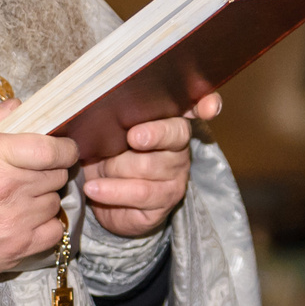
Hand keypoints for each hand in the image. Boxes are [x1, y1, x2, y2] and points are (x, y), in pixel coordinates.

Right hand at [0, 101, 75, 282]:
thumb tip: (19, 107)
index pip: (51, 149)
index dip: (64, 148)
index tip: (62, 149)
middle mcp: (8, 188)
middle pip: (56, 176)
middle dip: (49, 171)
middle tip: (31, 173)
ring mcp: (14, 221)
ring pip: (54, 203)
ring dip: (43, 198)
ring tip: (21, 198)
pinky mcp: (14, 250)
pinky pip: (53, 233)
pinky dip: (45, 226)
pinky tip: (26, 221)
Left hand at [84, 93, 219, 239]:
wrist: (100, 196)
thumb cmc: (107, 153)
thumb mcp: (108, 132)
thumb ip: (114, 117)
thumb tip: (102, 107)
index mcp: (167, 121)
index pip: (195, 108)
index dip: (205, 104)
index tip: (210, 107)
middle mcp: (178, 147)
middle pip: (174, 135)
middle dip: (152, 135)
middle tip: (133, 137)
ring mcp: (175, 176)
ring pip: (150, 166)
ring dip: (117, 167)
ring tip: (97, 169)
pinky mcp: (165, 201)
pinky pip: (140, 193)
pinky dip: (113, 190)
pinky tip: (94, 188)